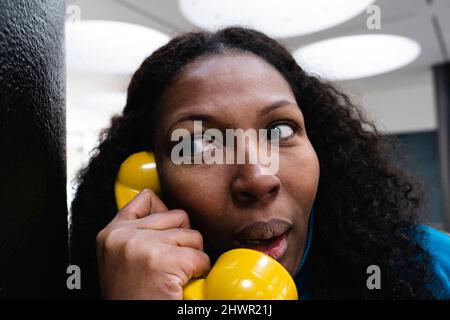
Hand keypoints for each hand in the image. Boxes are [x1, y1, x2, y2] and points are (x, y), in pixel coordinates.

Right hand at [96, 189, 210, 298]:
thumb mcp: (123, 259)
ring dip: (192, 257)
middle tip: (169, 265)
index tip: (167, 234)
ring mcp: (140, 246)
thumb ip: (139, 232)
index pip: (146, 198)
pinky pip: (200, 257)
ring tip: (173, 276)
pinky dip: (199, 273)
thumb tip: (167, 210)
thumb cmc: (133, 296)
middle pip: (178, 215)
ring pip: (192, 235)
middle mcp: (122, 236)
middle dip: (182, 240)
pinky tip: (181, 285)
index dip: (165, 213)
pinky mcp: (161, 261)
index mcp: (110, 234)